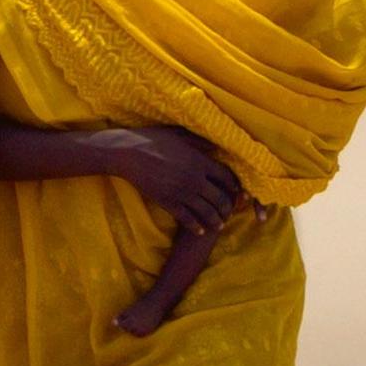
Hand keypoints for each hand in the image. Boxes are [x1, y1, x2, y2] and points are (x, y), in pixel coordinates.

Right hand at [104, 125, 241, 232]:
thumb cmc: (152, 139)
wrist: (128, 154)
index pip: (225, 176)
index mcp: (200, 161)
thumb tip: (214, 145)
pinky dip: (195, 226)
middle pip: (219, 198)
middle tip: (230, 212)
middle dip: (227, 207)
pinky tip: (199, 230)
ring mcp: (182, 193)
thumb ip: (198, 141)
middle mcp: (195, 179)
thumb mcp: (179, 134)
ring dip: (215, 220)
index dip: (233, 185)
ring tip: (219, 225)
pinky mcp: (168, 203)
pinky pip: (187, 218)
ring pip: (206, 212)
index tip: (236, 191)